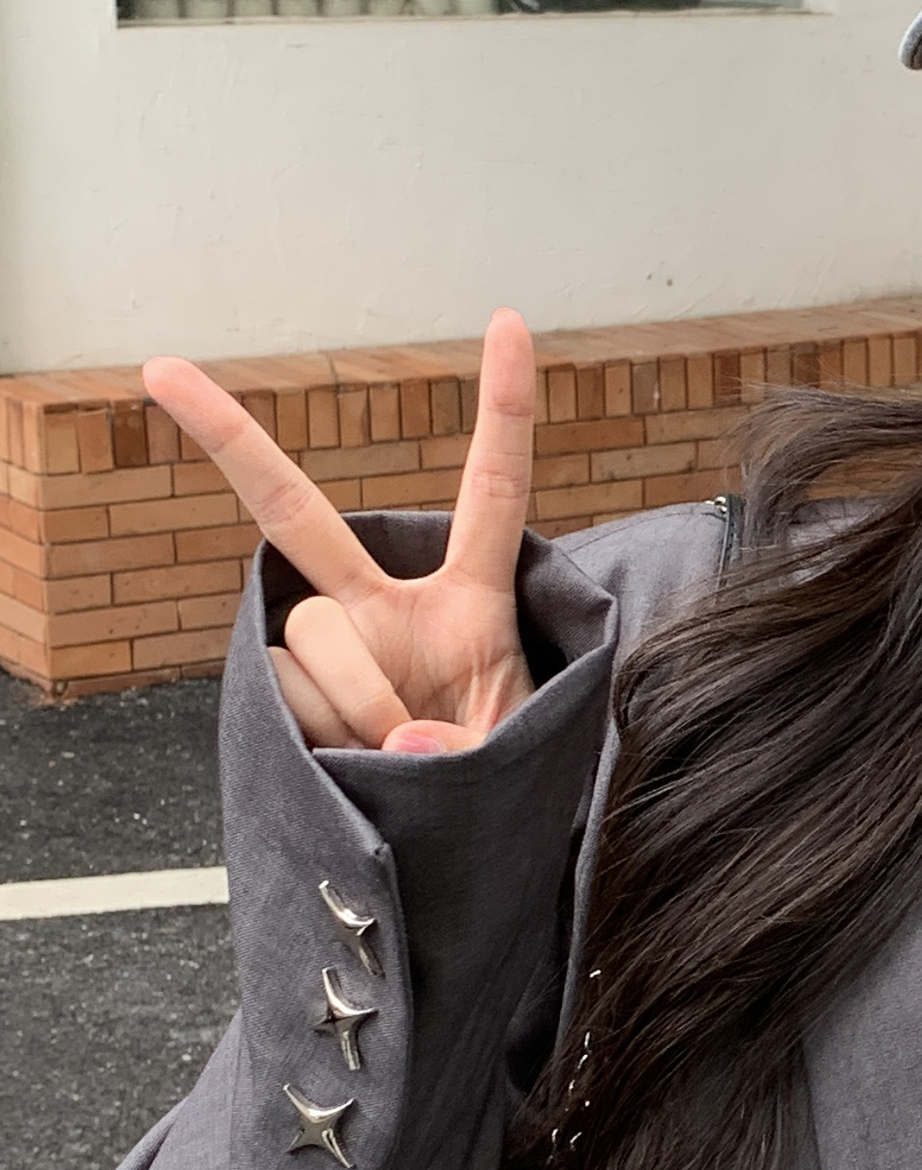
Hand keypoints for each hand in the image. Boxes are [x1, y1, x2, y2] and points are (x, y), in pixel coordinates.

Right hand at [144, 310, 538, 755]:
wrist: (447, 848)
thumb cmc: (491, 783)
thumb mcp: (511, 756)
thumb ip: (465, 748)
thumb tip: (392, 741)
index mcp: (471, 600)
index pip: (494, 489)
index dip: (506, 407)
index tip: (509, 321)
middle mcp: (387, 607)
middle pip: (299, 514)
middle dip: (227, 440)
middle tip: (162, 369)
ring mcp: (328, 647)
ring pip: (313, 634)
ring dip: (360, 702)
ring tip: (397, 751)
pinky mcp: (286, 695)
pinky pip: (287, 693)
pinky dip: (326, 736)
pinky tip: (351, 760)